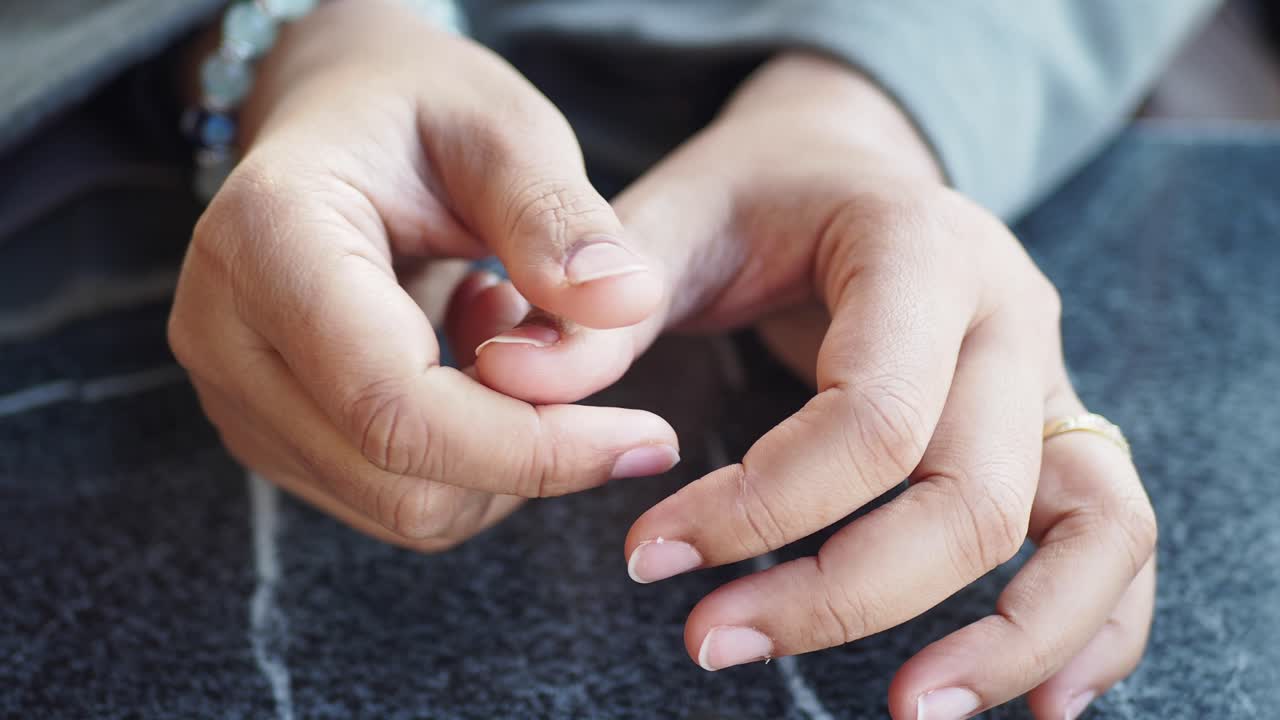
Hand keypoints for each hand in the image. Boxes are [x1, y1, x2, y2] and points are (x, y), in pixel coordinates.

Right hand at [168, 0, 678, 551]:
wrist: (335, 120)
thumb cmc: (416, 111)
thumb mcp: (503, 129)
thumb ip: (559, 218)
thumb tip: (628, 304)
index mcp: (267, 239)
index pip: (396, 404)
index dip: (535, 446)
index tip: (648, 440)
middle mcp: (222, 332)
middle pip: (399, 477)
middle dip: (530, 454)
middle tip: (578, 355)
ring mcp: (233, 395)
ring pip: (403, 507)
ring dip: (500, 454)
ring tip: (505, 327)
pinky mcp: (266, 433)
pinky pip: (393, 499)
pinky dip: (468, 459)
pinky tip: (467, 361)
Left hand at [465, 54, 1156, 718]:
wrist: (849, 167)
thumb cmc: (756, 196)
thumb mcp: (668, 218)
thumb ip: (596, 308)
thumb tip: (514, 389)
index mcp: (918, 249)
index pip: (870, 416)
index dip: (759, 510)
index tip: (647, 556)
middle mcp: (1008, 316)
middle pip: (973, 494)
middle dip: (844, 594)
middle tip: (713, 644)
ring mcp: (1050, 375)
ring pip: (1090, 528)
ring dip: (1011, 638)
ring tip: (909, 711)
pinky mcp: (1056, 428)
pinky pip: (1115, 536)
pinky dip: (1091, 626)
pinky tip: (1042, 707)